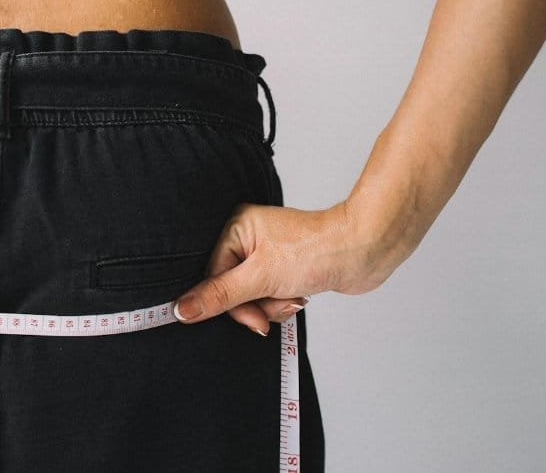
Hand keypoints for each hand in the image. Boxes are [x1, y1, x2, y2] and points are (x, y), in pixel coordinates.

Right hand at [172, 199, 405, 333]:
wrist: (364, 251)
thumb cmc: (318, 249)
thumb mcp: (261, 277)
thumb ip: (219, 296)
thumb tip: (181, 309)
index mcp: (234, 228)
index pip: (211, 276)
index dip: (228, 302)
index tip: (248, 317)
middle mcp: (246, 237)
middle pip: (229, 288)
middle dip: (254, 305)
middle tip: (273, 305)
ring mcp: (265, 253)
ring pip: (250, 296)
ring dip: (271, 305)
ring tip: (293, 297)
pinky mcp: (281, 267)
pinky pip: (266, 295)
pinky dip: (281, 302)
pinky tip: (298, 296)